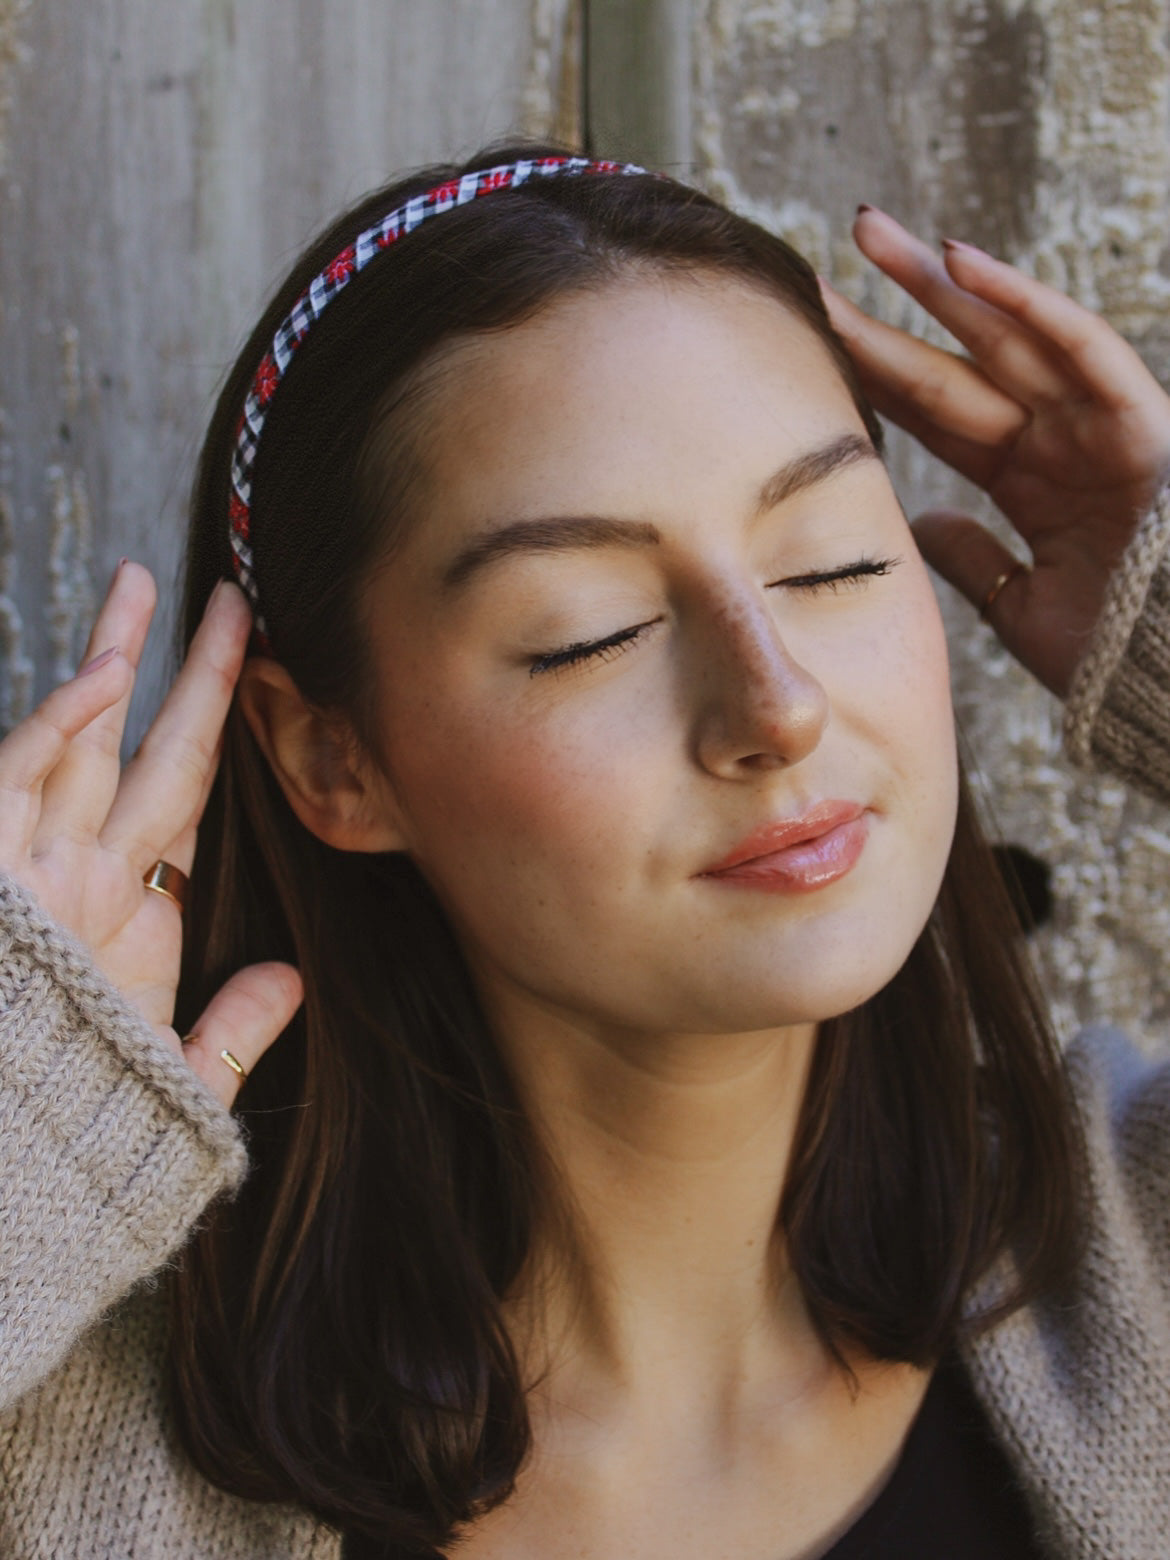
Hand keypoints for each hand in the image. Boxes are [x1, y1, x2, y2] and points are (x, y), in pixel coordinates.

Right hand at [0, 561, 300, 1106]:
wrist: (10, 1188)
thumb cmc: (81, 1143)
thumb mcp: (172, 1084)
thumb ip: (230, 1030)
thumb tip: (291, 981)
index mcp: (133, 910)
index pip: (189, 795)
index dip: (225, 729)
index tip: (265, 667)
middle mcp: (82, 876)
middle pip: (143, 748)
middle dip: (182, 669)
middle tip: (223, 594)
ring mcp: (32, 872)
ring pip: (77, 744)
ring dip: (110, 666)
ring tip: (144, 589)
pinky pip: (15, 784)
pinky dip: (56, 730)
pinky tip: (102, 681)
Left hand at [821, 208, 1169, 696]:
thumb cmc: (1114, 654)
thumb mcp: (1017, 604)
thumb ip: (971, 558)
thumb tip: (923, 522)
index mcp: (1027, 478)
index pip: (934, 412)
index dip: (875, 371)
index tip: (813, 335)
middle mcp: (1057, 437)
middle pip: (956, 359)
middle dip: (892, 306)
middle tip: (824, 256)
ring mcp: (1096, 422)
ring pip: (1005, 333)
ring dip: (940, 280)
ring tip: (870, 230)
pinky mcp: (1139, 419)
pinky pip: (1079, 345)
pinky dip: (1024, 302)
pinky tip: (960, 262)